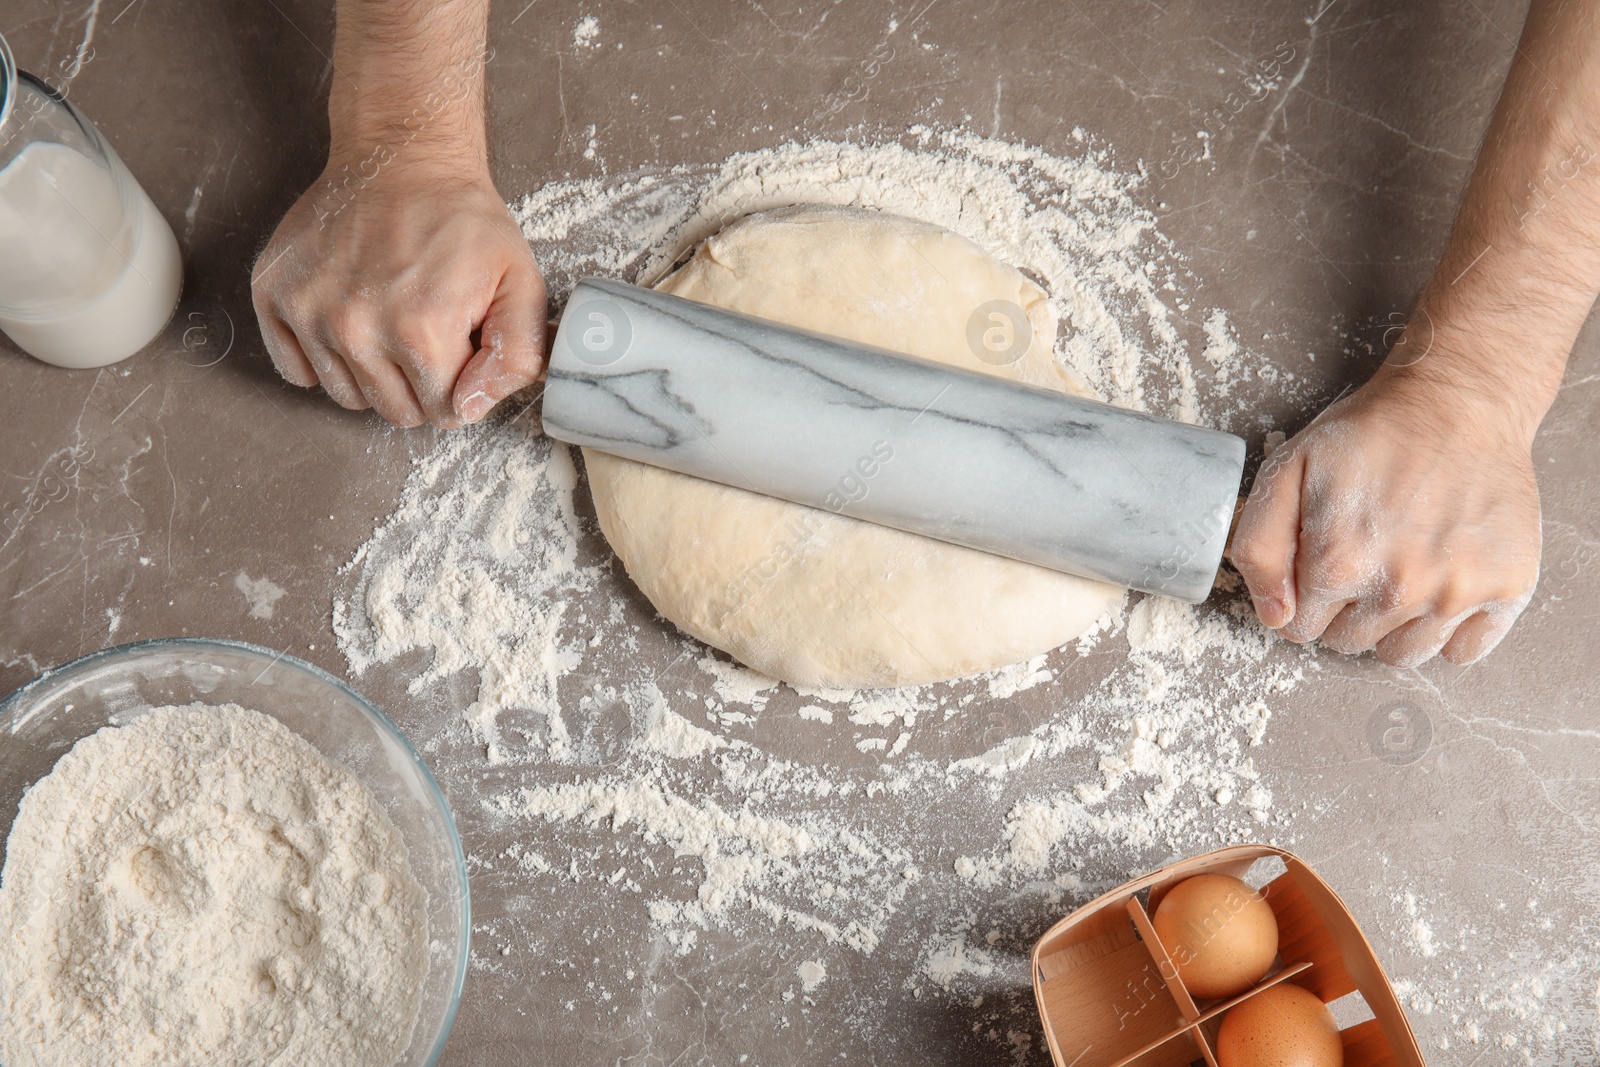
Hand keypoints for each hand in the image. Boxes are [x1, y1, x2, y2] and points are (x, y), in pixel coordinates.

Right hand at [252, 157, 546, 427]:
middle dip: (420, 384)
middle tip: (428, 330)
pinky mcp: (273, 295)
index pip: (445, 412)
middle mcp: (356, 328)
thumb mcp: (521, 282)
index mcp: (421, 330)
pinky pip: (296, 371)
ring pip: (348, 397)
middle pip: (396, 411)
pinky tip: (349, 320)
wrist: (402, 156)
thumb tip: (471, 409)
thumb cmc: (462, 219)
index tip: (462, 346)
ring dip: (374, 373)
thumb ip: (517, 356)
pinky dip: (323, 359)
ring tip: (391, 319)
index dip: (462, 384)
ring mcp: (308, 312)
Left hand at [1230, 361, 1541, 666]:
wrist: (1457, 402)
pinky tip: (1439, 583)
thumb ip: (1259, 548)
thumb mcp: (1285, 472)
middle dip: (1343, 610)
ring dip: (1391, 624)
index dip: (1302, 597)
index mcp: (1339, 563)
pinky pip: (1463, 651)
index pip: (1298, 627)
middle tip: (1362, 555)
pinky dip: (1448, 630)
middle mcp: (1400, 586)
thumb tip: (1274, 616)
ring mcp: (1457, 592)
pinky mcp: (1506, 588)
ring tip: (1399, 567)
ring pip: (1401, 654)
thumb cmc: (1370, 435)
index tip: (1320, 563)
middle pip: (1347, 643)